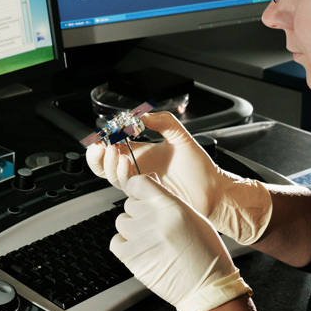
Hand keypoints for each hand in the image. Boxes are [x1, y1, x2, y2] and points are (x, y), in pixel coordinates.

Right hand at [86, 112, 271, 244]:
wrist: (213, 191)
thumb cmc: (199, 168)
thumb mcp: (181, 136)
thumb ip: (163, 121)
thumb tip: (142, 115)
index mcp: (141, 153)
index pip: (112, 146)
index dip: (103, 140)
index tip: (104, 132)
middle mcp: (136, 169)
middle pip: (103, 164)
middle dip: (97, 155)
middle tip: (102, 144)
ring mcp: (140, 183)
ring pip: (110, 175)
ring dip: (108, 163)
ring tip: (115, 151)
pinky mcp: (145, 195)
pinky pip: (124, 186)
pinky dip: (121, 174)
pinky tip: (127, 163)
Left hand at [105, 146, 250, 310]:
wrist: (207, 288)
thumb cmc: (206, 253)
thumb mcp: (194, 217)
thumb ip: (168, 200)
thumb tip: (149, 182)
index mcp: (172, 207)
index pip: (139, 183)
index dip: (137, 189)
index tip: (139, 195)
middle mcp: (156, 221)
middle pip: (129, 204)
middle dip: (139, 213)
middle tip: (154, 227)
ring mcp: (142, 240)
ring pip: (122, 222)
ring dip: (132, 230)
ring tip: (149, 240)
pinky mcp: (133, 259)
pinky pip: (116, 243)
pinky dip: (124, 246)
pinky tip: (140, 250)